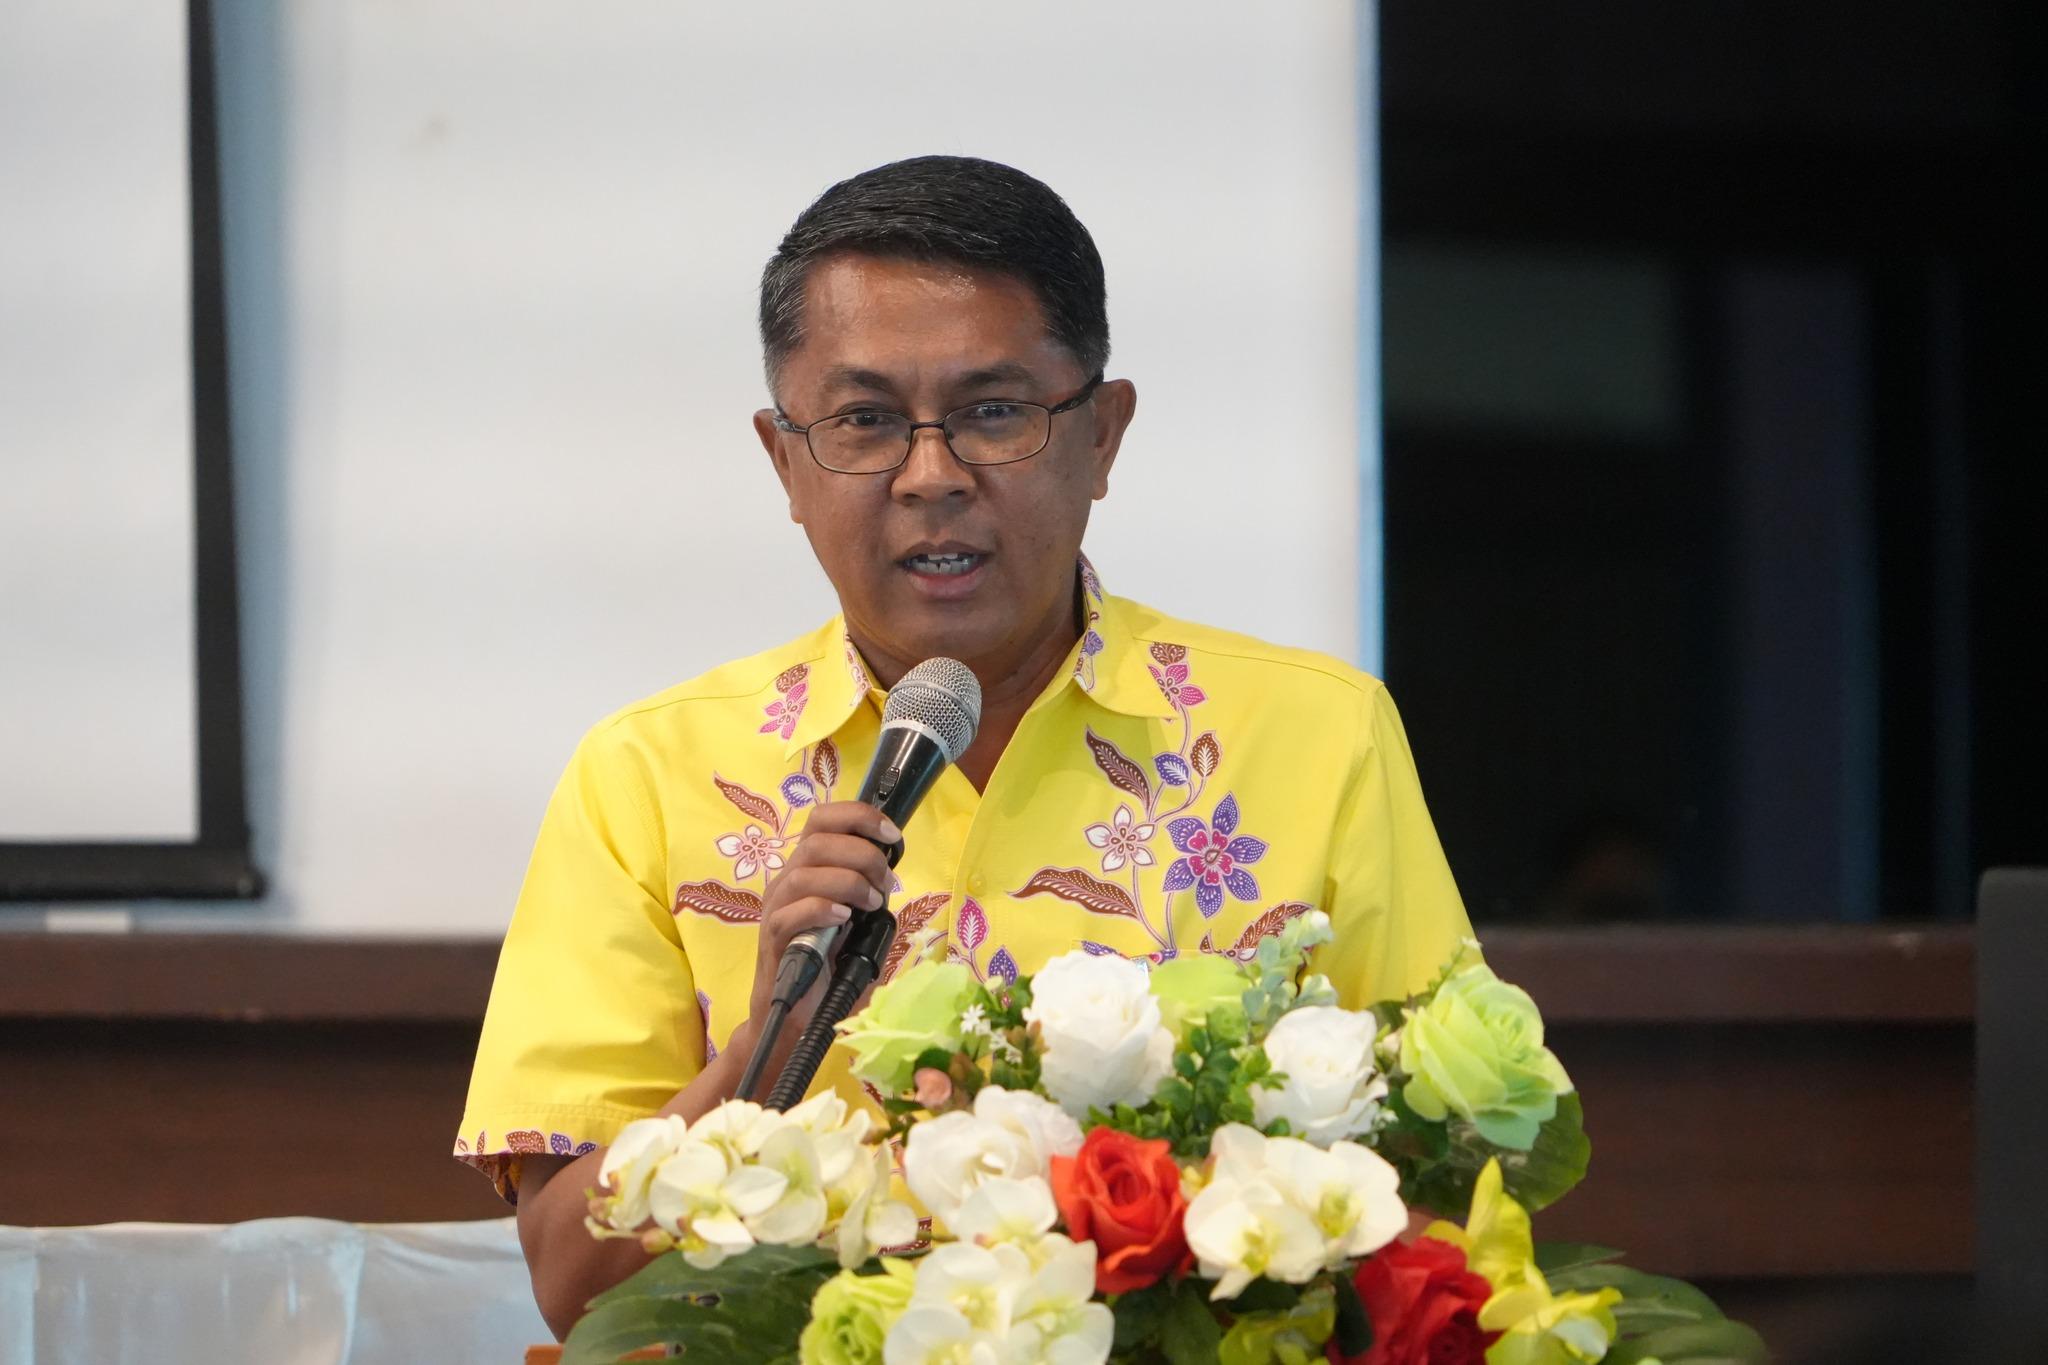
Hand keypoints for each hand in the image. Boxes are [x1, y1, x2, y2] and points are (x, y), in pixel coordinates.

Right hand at [742, 801, 899, 1042]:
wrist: (801, 1010)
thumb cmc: (830, 960)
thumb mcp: (857, 915)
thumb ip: (867, 888)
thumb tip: (889, 869)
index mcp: (808, 866)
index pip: (822, 819)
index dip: (858, 817)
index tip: (891, 836)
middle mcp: (787, 879)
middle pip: (817, 840)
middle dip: (862, 855)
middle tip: (884, 885)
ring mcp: (777, 907)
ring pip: (806, 872)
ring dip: (849, 882)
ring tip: (871, 904)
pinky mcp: (773, 938)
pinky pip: (792, 911)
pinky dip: (823, 908)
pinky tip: (845, 920)